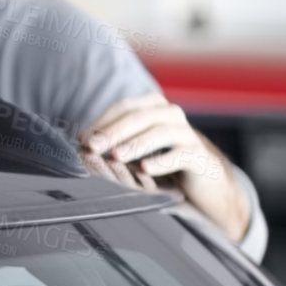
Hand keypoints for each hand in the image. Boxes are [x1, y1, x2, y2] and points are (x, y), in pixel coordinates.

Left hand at [80, 94, 248, 241]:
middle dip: (113, 132)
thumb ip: (112, 141)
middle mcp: (171, 115)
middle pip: (139, 117)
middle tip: (94, 147)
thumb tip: (82, 140)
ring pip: (160, 132)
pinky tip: (145, 169)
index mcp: (154, 107)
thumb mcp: (135, 148)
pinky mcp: (199, 155)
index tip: (84, 140)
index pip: (124, 107)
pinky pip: (180, 155)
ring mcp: (187, 133)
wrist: (203, 178)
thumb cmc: (162, 159)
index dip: (102, 122)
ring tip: (116, 156)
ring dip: (135, 144)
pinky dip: (161, 161)